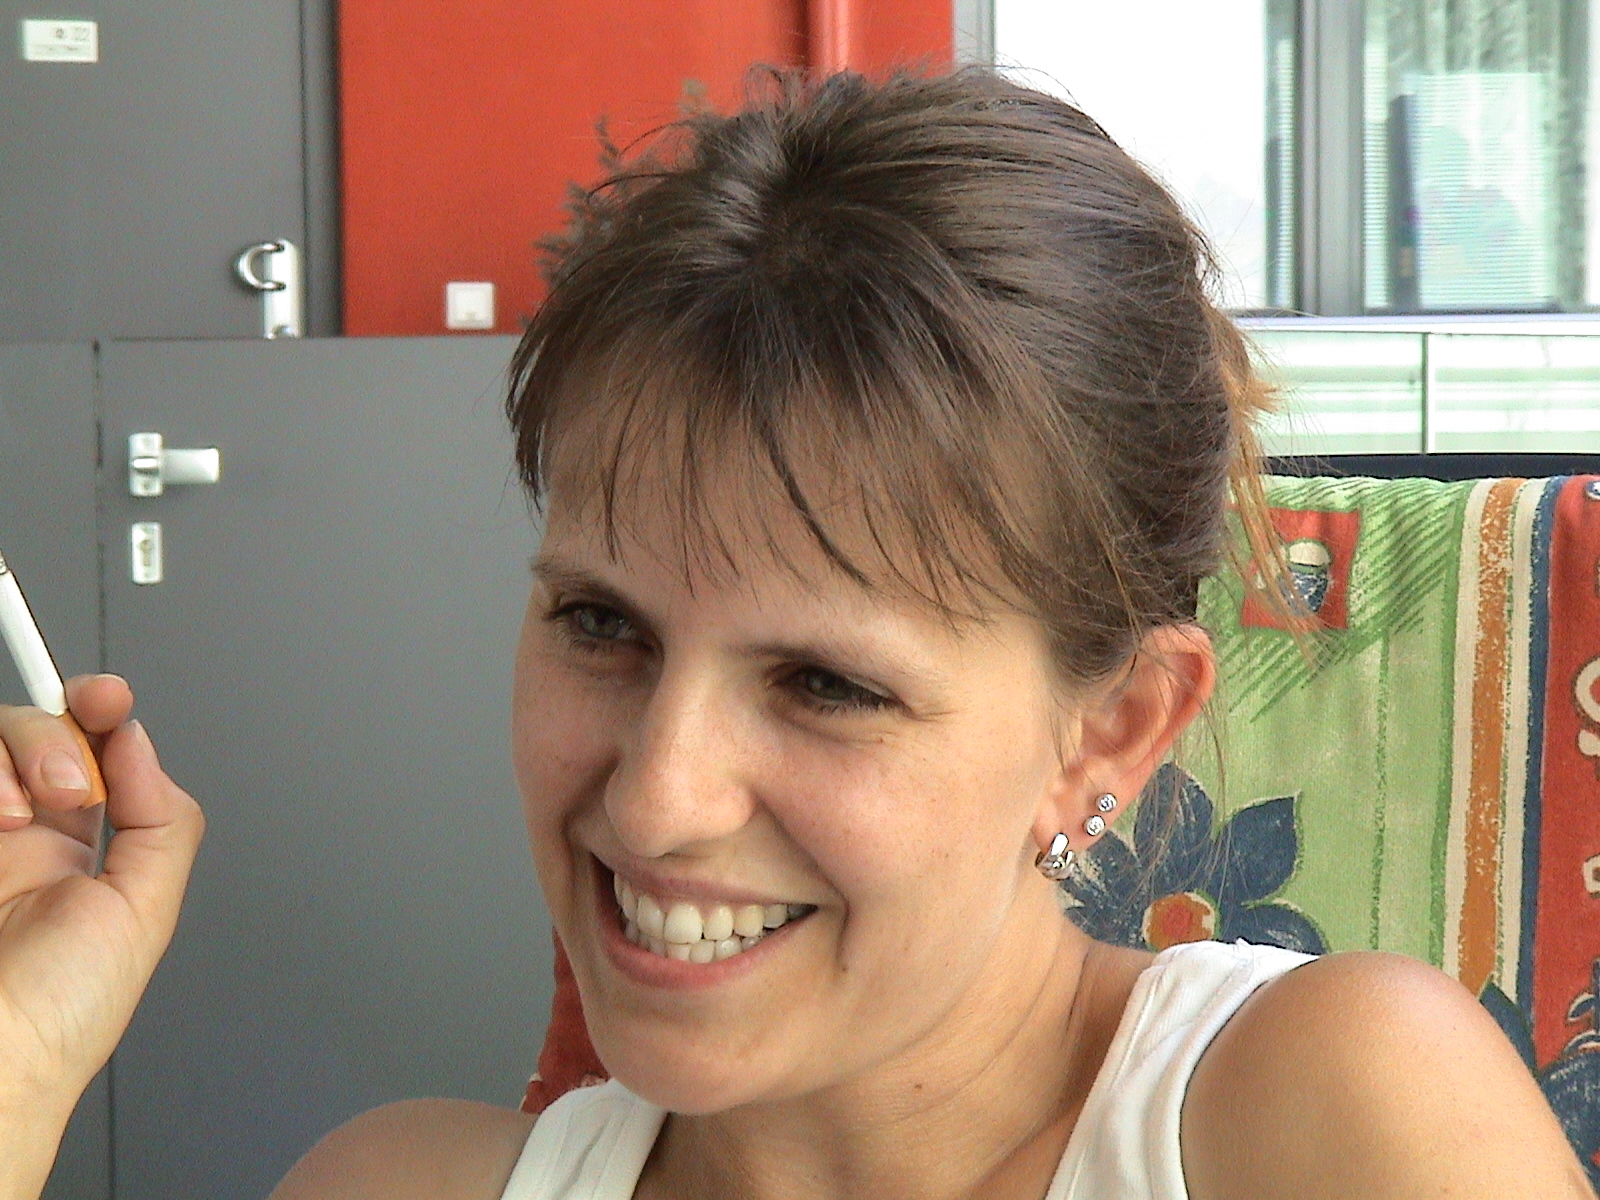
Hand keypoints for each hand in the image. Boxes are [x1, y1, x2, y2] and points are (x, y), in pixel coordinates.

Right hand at [0, 676, 202, 1193]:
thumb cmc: (59, 1018)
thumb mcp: (145, 910)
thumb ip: (160, 820)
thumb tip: (139, 743)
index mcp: (70, 850)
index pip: (80, 751)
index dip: (93, 712)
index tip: (106, 698)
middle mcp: (11, 837)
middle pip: (22, 732)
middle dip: (51, 735)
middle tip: (67, 783)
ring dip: (9, 753)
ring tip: (17, 812)